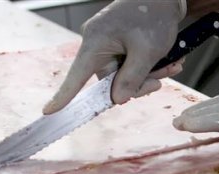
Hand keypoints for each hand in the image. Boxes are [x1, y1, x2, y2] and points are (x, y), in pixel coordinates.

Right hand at [43, 0, 186, 113]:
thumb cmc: (154, 16)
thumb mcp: (146, 52)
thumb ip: (131, 79)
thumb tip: (117, 100)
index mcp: (95, 42)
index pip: (76, 76)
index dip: (64, 96)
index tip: (48, 111)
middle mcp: (96, 43)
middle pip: (109, 81)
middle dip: (137, 85)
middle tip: (160, 81)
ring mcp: (107, 43)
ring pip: (124, 75)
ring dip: (148, 76)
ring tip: (170, 66)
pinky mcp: (118, 43)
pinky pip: (130, 65)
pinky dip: (149, 67)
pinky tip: (168, 62)